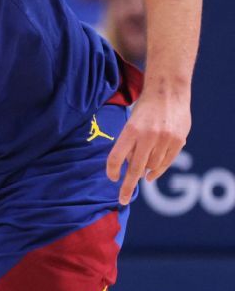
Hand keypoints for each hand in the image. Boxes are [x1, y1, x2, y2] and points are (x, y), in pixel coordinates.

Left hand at [106, 89, 190, 205]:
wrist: (168, 92)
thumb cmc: (144, 108)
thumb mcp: (131, 123)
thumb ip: (130, 144)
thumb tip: (130, 168)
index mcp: (131, 130)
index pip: (117, 157)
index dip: (112, 170)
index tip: (111, 178)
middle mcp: (148, 136)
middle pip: (135, 168)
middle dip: (127, 186)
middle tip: (122, 199)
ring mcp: (164, 140)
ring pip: (151, 166)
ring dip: (144, 171)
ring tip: (141, 167)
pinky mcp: (178, 142)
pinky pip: (165, 163)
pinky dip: (157, 171)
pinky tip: (151, 176)